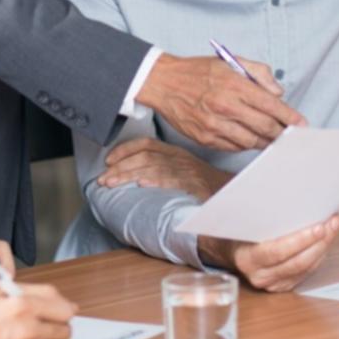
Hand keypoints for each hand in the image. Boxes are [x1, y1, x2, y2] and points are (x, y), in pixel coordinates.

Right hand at [0, 284, 76, 338]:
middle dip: (57, 328)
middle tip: (41, 327)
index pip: (66, 311)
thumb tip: (70, 306)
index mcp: (23, 306)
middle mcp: (27, 331)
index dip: (64, 311)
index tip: (60, 313)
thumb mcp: (4, 294)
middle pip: (65, 331)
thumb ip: (39, 293)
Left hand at [98, 138, 230, 200]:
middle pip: (144, 156)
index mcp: (175, 152)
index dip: (125, 150)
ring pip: (153, 167)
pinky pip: (173, 179)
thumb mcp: (183, 171)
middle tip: (102, 179)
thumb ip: (162, 170)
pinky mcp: (196, 183)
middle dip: (120, 167)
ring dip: (129, 175)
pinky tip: (142, 185)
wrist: (236, 194)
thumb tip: (135, 176)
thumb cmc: (207, 185)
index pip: (146, 143)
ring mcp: (187, 170)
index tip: (108, 160)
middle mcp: (179, 157)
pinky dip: (156, 180)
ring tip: (111, 184)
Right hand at [136, 53, 305, 151]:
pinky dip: (245, 144)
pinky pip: (234, 147)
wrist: (164, 83)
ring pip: (251, 141)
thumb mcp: (230, 62)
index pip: (271, 104)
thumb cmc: (198, 71)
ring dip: (265, 142)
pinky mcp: (205, 138)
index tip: (301, 124)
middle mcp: (225, 106)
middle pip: (265, 127)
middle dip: (282, 133)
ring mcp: (215, 125)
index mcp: (234, 84)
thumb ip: (258, 73)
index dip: (290, 117)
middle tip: (290, 135)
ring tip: (271, 138)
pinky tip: (248, 137)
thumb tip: (278, 92)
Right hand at [199, 215, 338, 292]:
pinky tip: (327, 239)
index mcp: (247, 259)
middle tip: (333, 222)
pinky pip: (307, 271)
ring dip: (324, 246)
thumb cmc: (238, 230)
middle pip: (297, 262)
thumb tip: (287, 196)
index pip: (277, 252)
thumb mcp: (242, 220)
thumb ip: (260, 214)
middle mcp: (260, 276)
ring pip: (306, 268)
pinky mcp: (285, 285)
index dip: (300, 241)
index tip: (319, 227)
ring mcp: (274, 284)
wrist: (231, 250)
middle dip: (320, 242)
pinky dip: (319, 254)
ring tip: (334, 226)